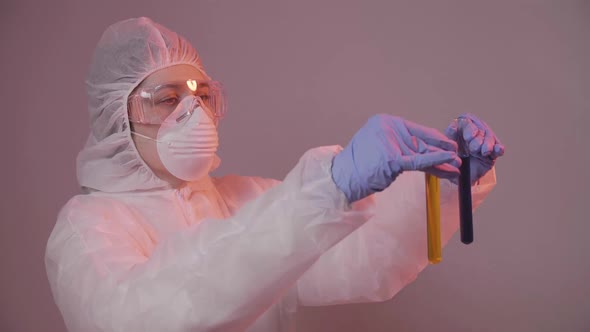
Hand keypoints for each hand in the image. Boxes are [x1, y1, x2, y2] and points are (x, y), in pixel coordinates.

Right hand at [332, 114, 460, 202]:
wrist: (344, 178)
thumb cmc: (359, 166)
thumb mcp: (379, 148)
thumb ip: (397, 145)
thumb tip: (422, 150)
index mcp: (383, 121)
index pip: (414, 130)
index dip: (432, 140)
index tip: (446, 146)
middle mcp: (388, 128)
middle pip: (420, 141)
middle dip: (440, 150)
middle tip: (456, 155)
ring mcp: (390, 142)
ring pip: (422, 152)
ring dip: (441, 159)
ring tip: (456, 164)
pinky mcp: (393, 158)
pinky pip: (418, 160)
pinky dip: (435, 160)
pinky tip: (449, 161)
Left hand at [444, 113, 504, 183]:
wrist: (457, 177)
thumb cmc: (450, 160)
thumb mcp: (446, 149)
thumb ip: (449, 137)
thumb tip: (453, 126)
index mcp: (460, 129)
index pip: (467, 121)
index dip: (469, 128)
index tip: (468, 137)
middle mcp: (473, 133)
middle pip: (479, 129)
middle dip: (478, 139)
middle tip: (474, 149)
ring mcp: (484, 142)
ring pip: (489, 137)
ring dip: (487, 144)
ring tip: (484, 152)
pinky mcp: (492, 152)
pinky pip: (498, 148)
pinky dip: (498, 149)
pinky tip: (498, 150)